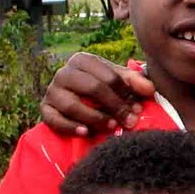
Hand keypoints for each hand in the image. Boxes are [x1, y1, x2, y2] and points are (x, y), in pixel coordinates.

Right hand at [40, 52, 156, 136]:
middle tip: (129, 120)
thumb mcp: (119, 82)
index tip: (137, 108)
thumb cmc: (102, 89)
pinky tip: (86, 133)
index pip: (107, 75)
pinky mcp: (45, 109)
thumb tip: (149, 89)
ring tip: (112, 126)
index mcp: (82, 60)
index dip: (125, 93)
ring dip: (94, 117)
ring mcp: (52, 91)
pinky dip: (70, 127)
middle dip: (114, 106)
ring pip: (72, 104)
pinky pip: (54, 119)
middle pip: (91, 88)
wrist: (77, 101)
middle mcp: (64, 73)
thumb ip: (135, 82)